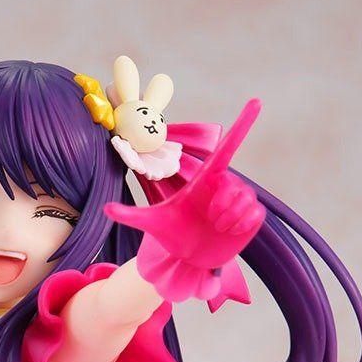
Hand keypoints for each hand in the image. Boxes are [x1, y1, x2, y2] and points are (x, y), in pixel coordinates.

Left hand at [104, 100, 265, 300]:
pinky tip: (228, 231)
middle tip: (207, 219)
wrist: (188, 260)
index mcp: (204, 178)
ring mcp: (239, 200)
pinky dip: (239, 225)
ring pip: (243, 201)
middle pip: (231, 186)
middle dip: (219, 207)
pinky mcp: (252, 217)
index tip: (256, 101)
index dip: (243, 124)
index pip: (227, 146)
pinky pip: (253, 215)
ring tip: (215, 227)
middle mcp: (224, 184)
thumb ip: (129, 214)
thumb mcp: (151, 223)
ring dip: (227, 218)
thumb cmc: (171, 235)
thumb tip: (105, 208)